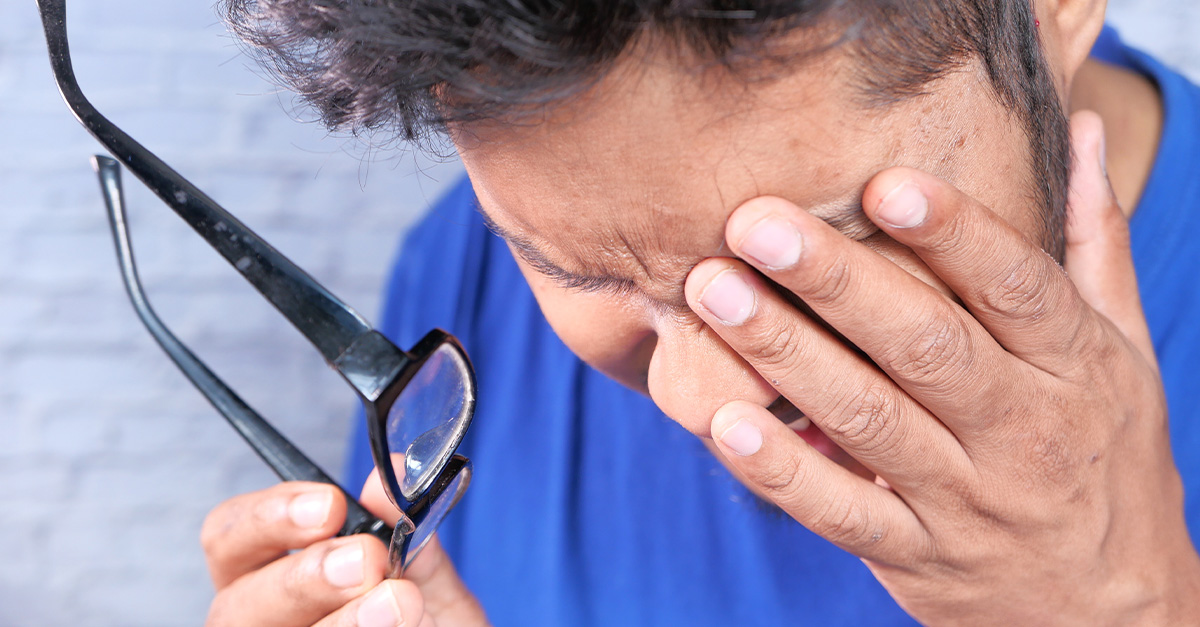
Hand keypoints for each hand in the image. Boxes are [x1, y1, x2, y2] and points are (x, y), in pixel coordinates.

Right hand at [202, 474, 486, 625]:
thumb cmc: (428, 622)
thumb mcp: (428, 580)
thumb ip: (409, 534)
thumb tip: (395, 474)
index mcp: (268, 575)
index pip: (230, 534)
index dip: (271, 514)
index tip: (330, 503)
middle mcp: (259, 621)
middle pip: (237, 602)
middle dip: (304, 576)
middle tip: (367, 560)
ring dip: (340, 622)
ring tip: (397, 603)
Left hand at [684, 111, 1199, 623]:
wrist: (1114, 613)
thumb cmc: (1106, 456)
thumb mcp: (1124, 353)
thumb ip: (1092, 245)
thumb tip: (1083, 129)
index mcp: (1076, 368)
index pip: (1018, 290)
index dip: (955, 235)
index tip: (883, 184)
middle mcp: (1023, 431)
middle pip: (926, 347)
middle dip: (837, 282)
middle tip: (756, 224)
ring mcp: (967, 500)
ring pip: (869, 421)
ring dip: (786, 354)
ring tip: (715, 292)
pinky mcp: (917, 556)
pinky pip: (843, 513)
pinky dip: (783, 470)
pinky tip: (725, 421)